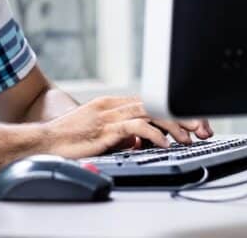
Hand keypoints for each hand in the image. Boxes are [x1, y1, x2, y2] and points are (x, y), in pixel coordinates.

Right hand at [38, 96, 212, 158]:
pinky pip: (136, 127)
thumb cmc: (68, 140)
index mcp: (112, 104)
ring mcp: (109, 115)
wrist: (43, 142)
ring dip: (174, 125)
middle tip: (203, 127)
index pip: (151, 103)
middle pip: (156, 104)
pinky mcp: (105, 128)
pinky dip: (155, 134)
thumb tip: (141, 141)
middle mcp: (113, 105)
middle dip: (182, 115)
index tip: (193, 124)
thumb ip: (122, 135)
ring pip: (151, 112)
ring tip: (190, 137)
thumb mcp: (101, 135)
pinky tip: (166, 144)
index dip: (175, 112)